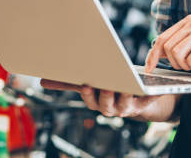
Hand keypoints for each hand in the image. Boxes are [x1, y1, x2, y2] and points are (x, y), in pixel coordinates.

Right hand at [40, 79, 161, 117]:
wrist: (137, 101)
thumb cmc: (109, 87)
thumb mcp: (90, 83)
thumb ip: (69, 83)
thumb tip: (41, 81)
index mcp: (96, 102)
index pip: (89, 99)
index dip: (88, 93)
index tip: (86, 84)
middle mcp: (110, 108)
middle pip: (106, 104)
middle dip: (106, 95)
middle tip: (107, 85)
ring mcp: (126, 108)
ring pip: (125, 104)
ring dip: (125, 95)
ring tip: (127, 85)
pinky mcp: (142, 105)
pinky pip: (146, 101)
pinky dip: (148, 95)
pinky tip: (149, 87)